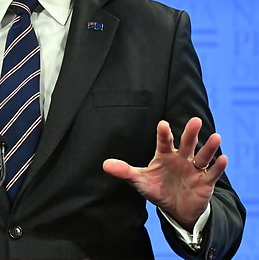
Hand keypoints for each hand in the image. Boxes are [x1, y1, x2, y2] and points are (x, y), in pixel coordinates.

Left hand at [103, 117, 227, 230]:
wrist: (176, 208)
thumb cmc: (157, 188)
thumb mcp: (140, 180)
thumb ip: (124, 171)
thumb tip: (104, 165)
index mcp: (164, 155)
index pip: (164, 141)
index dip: (163, 133)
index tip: (162, 124)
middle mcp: (181, 158)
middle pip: (186, 143)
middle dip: (190, 133)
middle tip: (195, 120)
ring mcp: (193, 169)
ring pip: (202, 156)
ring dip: (209, 147)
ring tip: (216, 137)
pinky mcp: (204, 182)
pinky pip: (212, 173)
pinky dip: (217, 167)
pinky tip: (223, 158)